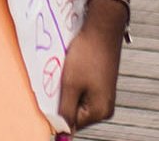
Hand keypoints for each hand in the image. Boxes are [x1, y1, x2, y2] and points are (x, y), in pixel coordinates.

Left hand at [55, 4, 125, 133]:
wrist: (102, 28)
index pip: (70, 125)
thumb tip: (62, 135)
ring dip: (67, 93)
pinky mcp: (102, 86)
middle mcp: (105, 108)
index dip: (57, 113)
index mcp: (99, 111)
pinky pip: (82, 93)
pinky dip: (74, 85)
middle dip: (63, 102)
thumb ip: (65, 112)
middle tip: (59, 83)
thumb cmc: (87, 54)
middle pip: (74, 116)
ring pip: (77, 103)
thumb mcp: (71, 85)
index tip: (52, 96)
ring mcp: (104, 97)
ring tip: (67, 74)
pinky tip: (73, 71)